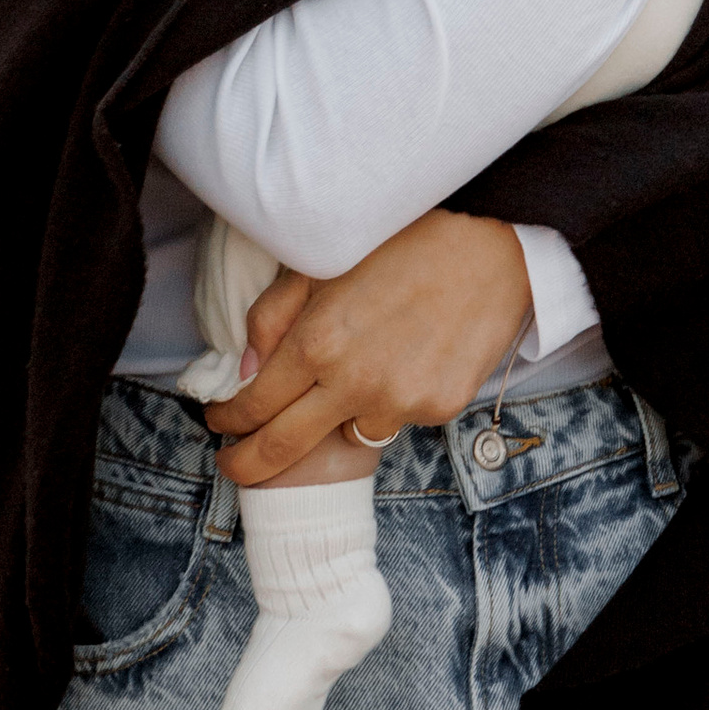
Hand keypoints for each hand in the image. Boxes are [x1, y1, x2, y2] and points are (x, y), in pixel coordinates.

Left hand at [205, 211, 536, 484]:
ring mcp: (401, 401)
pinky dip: (392, 399)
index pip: (253, 404)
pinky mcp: (440, 408)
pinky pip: (399, 418)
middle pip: (282, 448)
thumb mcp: (320, 265)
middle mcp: (355, 381)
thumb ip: (271, 318)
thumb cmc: (400, 243)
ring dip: (341, 414)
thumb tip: (244, 371)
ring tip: (366, 364)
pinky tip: (410, 355)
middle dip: (247, 465)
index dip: (227, 419)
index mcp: (317, 341)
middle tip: (233, 466)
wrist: (489, 243)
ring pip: (350, 434)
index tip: (220, 421)